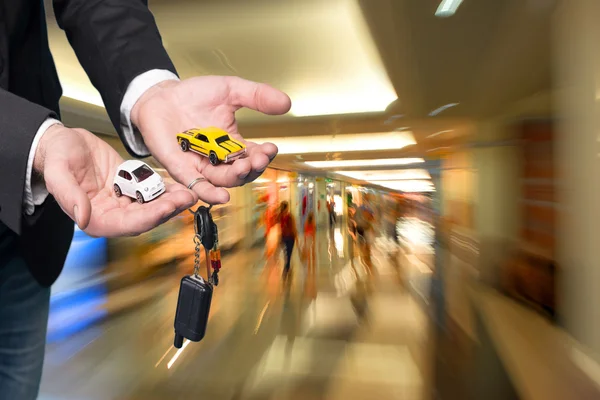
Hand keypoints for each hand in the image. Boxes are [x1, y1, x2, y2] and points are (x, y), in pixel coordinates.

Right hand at [35, 125, 197, 236]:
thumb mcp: (58, 172)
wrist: (63, 142)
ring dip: (172, 202)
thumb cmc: (57, 157)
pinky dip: (168, 190)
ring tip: (190, 192)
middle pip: (146, 218)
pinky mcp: (132, 188)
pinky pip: (153, 192)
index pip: (126, 224)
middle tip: (187, 198)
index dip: (148, 218)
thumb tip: (83, 218)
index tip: (166, 208)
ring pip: (153, 206)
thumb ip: (69, 195)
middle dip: (167, 209)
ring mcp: (124, 202)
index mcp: (94, 218)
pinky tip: (183, 185)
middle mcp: (112, 214)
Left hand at [131, 76, 290, 203]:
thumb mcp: (231, 90)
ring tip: (244, 168)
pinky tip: (220, 197)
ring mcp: (200, 165)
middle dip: (252, 168)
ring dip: (235, 178)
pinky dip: (208, 193)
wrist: (161, 94)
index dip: (264, 155)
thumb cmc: (194, 95)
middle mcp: (219, 159)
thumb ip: (257, 96)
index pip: (254, 155)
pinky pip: (196, 186)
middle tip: (258, 159)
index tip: (270, 148)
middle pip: (241, 173)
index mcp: (233, 144)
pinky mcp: (181, 169)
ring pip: (222, 181)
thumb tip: (286, 103)